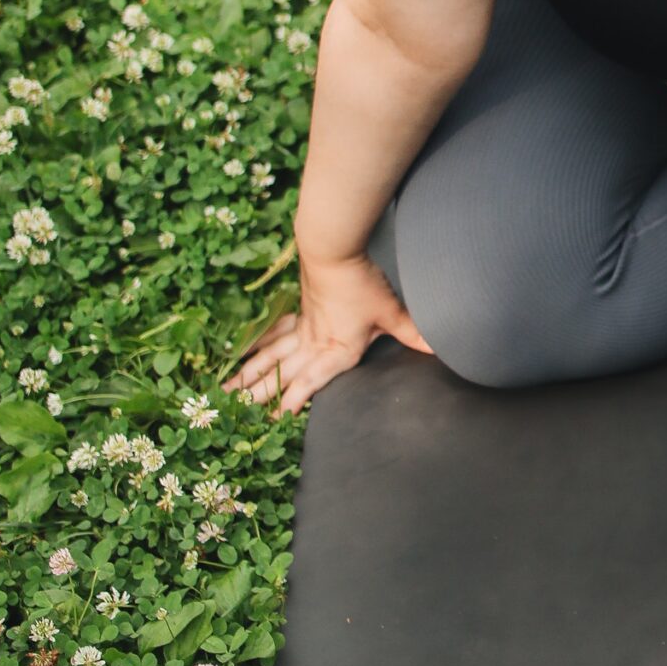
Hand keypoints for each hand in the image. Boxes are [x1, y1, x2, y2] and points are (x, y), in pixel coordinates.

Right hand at [220, 248, 434, 417]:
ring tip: (228, 389)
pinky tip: (245, 355)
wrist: (331, 248)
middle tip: (236, 410)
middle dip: (260, 394)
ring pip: (273, 356)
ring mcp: (303, 327)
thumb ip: (413, 333)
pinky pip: (274, 336)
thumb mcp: (389, 311)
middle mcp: (314, 342)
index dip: (297, 399)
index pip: (314, 380)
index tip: (279, 418)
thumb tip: (438, 348)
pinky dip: (258, 348)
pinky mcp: (299, 312)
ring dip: (251, 374)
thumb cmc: (359, 282)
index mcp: (336, 348)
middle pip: (284, 372)